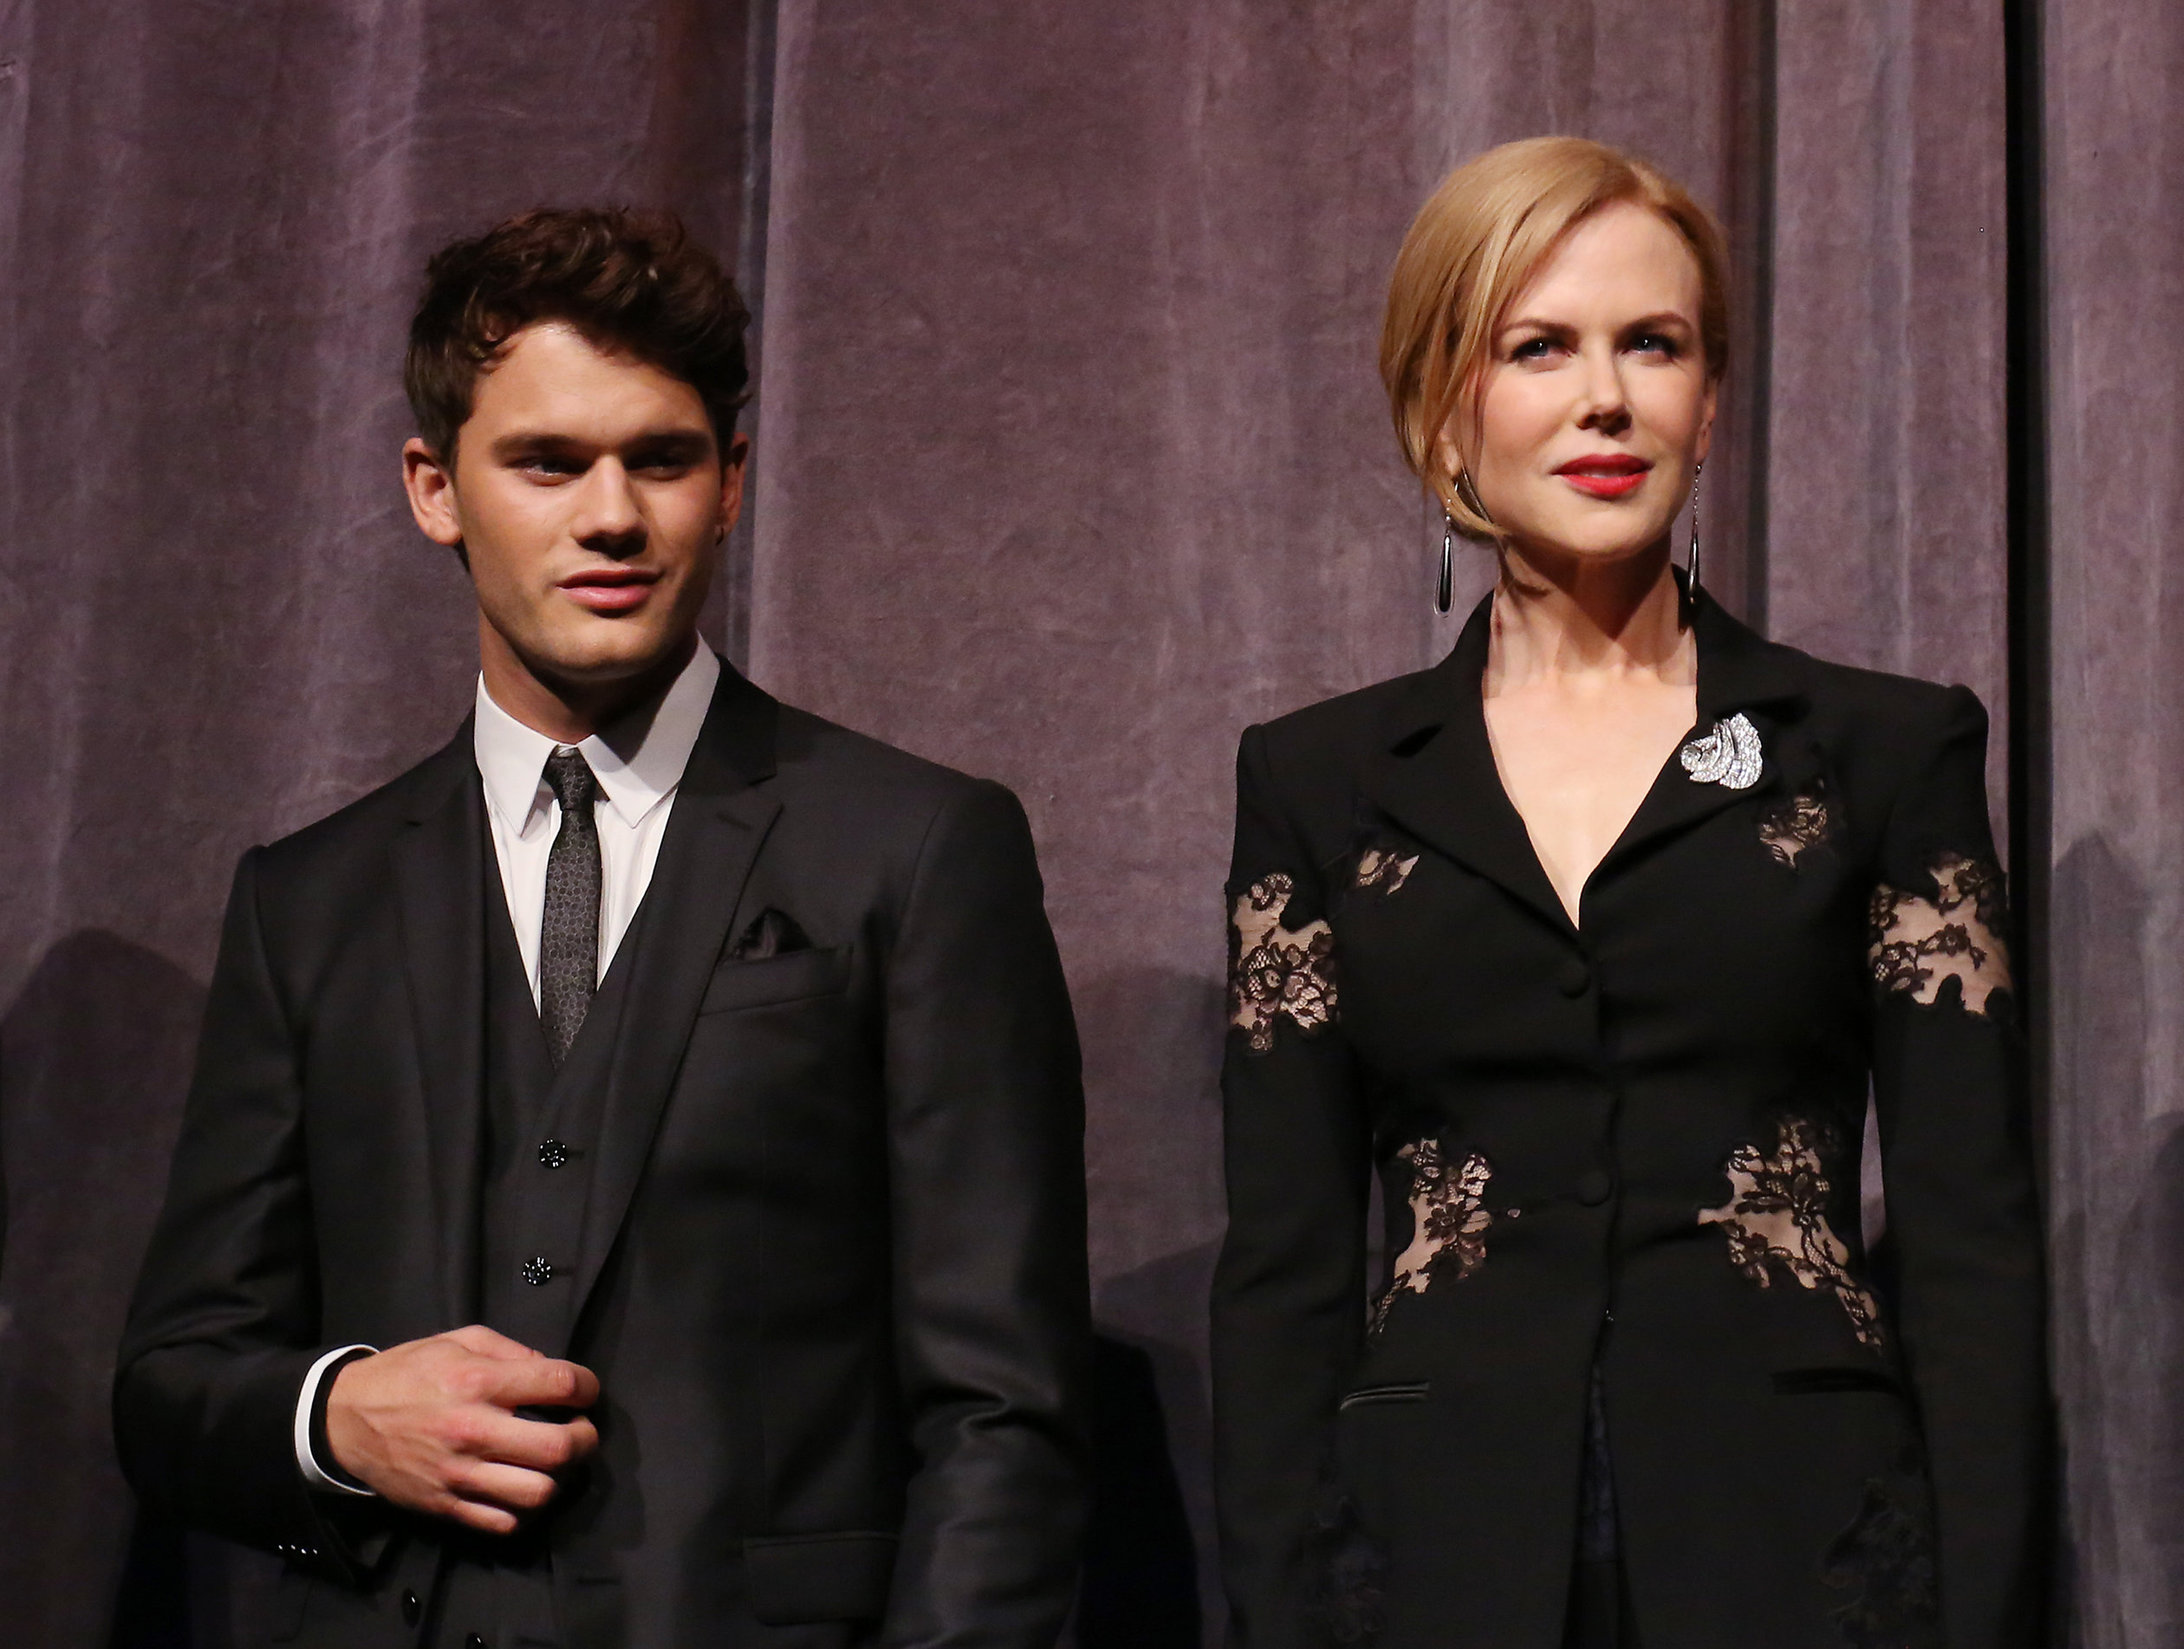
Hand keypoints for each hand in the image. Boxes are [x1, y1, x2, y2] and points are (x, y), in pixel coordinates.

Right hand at [324, 1325, 599, 1533]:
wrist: (342, 1420)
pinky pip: (503, 1522)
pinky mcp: (445, 1506)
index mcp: (477, 1382)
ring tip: (552, 1463)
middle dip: (586, 1439)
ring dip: (558, 1478)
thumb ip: (510, 1351)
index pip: (560, 1384)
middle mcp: (472, 1430)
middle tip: (580, 1430)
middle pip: (558, 1448)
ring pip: (538, 1493)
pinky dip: (524, 1509)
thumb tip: (550, 1369)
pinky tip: (522, 1486)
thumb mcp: (456, 1341)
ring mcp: (459, 1474)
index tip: (585, 1390)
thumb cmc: (405, 1374)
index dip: (587, 1386)